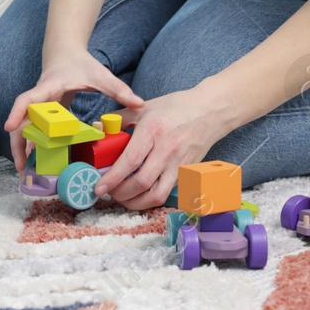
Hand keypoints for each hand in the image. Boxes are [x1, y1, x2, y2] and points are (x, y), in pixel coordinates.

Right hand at [3, 46, 143, 172]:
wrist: (64, 53)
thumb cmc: (81, 64)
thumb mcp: (100, 75)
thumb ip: (119, 89)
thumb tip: (140, 104)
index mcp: (49, 86)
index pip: (28, 98)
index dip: (18, 111)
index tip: (9, 127)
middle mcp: (39, 98)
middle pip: (20, 121)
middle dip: (18, 143)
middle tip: (21, 167)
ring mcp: (37, 106)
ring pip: (23, 129)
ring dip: (22, 149)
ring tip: (25, 172)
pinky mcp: (41, 113)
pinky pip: (32, 131)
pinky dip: (31, 146)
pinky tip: (35, 163)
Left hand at [96, 89, 225, 209]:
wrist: (211, 111)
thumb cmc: (175, 107)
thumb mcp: (144, 107)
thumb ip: (119, 119)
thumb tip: (98, 130)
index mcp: (153, 130)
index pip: (130, 161)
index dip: (112, 178)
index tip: (98, 187)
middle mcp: (167, 149)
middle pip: (141, 182)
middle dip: (120, 193)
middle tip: (109, 192)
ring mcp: (180, 163)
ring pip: (156, 195)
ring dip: (136, 203)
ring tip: (123, 198)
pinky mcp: (187, 173)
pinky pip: (167, 193)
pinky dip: (151, 199)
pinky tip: (141, 195)